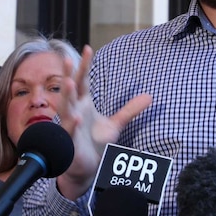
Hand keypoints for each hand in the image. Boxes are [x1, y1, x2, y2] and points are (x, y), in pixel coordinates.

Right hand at [57, 45, 151, 199]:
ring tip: (70, 82)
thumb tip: (150, 96)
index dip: (84, 65)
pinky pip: (69, 132)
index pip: (83, 81)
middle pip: (71, 90)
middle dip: (69, 75)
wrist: (88, 168)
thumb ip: (130, 110)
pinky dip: (73, 125)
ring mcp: (70, 126)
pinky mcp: (69, 142)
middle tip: (68, 59)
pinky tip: (78, 117)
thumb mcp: (116, 124)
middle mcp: (74, 111)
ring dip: (67, 95)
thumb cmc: (96, 144)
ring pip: (65, 108)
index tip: (88, 48)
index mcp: (83, 103)